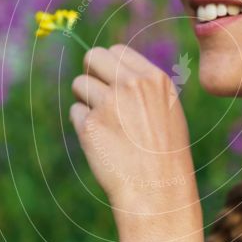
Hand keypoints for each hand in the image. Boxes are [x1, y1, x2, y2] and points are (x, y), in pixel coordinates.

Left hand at [69, 44, 200, 219]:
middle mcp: (131, 85)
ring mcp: (109, 104)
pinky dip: (83, 126)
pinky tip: (102, 142)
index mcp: (154, 79)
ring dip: (85, 102)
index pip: (117, 51)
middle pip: (92, 57)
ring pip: (79, 84)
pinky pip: (75, 112)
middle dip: (90, 74)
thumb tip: (111, 66)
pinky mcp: (89, 126)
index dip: (110, 67)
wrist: (158, 191)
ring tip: (105, 125)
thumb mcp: (166, 109)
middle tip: (98, 97)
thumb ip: (141, 85)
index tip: (112, 84)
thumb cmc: (164, 153)